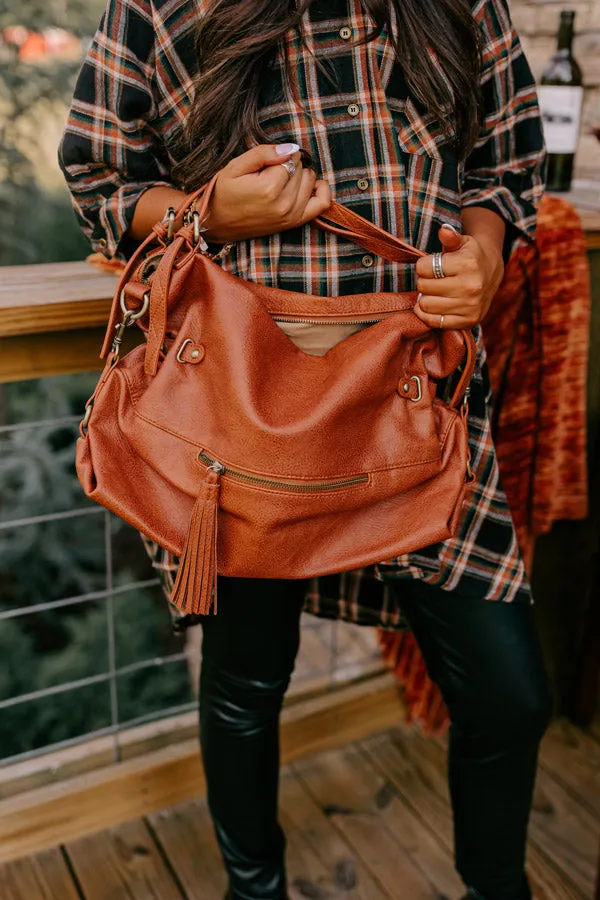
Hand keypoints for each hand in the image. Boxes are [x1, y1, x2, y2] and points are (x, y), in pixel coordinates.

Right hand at [201, 144, 330, 242]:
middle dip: (288, 165)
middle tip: (268, 174)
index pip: (290, 158)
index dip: (279, 155)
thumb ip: (263, 154)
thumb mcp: (235, 167)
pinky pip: (322, 204)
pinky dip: (321, 191)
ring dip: (300, 176)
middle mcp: (284, 204)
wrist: (215, 224)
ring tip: (281, 180)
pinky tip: (311, 185)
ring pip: (311, 181)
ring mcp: (291, 216)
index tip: (265, 163)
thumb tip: (290, 148)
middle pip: (301, 169)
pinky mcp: (294, 223)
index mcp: (269, 188)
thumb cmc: (222, 193)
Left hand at [414, 223, 504, 328]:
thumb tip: (444, 231)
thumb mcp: (462, 242)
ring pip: (426, 305)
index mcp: (467, 264)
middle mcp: (470, 286)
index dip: (423, 266)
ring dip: (426, 298)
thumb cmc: (471, 256)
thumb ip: (450, 237)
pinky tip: (435, 305)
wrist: (492, 273)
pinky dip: (429, 315)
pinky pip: (435, 322)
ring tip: (436, 292)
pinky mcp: (469, 321)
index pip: (423, 268)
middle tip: (434, 279)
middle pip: (423, 286)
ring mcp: (470, 306)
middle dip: (425, 281)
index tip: (431, 266)